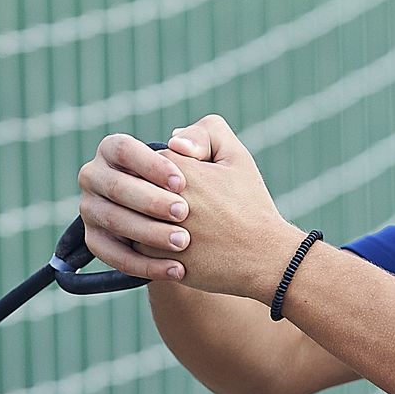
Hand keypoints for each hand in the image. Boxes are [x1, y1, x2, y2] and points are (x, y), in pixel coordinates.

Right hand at [76, 133, 192, 280]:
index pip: (124, 150)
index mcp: (114, 149)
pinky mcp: (96, 241)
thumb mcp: (214, 153)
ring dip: (149, 233)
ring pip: (114, 221)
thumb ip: (205, 135)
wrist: (200, 223)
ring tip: (183, 242)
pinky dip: (145, 265)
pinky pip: (113, 256)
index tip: (182, 182)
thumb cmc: (206, 181)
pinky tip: (176, 269)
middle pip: (116, 186)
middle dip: (150, 201)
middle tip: (184, 213)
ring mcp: (91, 209)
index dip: (150, 165)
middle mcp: (95, 176)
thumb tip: (179, 143)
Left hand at [143, 116, 300, 300]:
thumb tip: (173, 138)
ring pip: (130, 215)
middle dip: (152, 194)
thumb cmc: (250, 204)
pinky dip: (148, 242)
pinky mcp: (156, 260)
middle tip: (182, 205)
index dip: (166, 170)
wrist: (263, 257)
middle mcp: (163, 199)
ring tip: (174, 223)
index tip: (188, 182)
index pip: (148, 159)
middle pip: (135, 187)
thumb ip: (207, 133)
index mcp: (178, 170)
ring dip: (145, 218)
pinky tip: (171, 242)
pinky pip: (135, 244)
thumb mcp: (237, 157)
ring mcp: (157, 231)